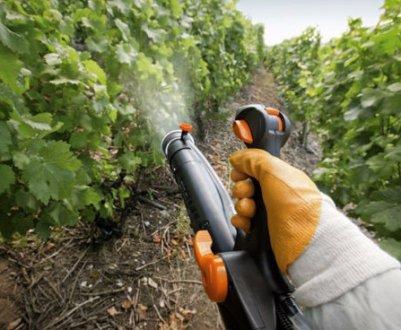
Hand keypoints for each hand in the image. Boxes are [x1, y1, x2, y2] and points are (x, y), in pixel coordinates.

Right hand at [229, 148, 321, 272]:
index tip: (240, 174)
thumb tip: (236, 158)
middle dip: (241, 189)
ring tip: (250, 211)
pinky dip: (240, 221)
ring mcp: (269, 213)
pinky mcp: (263, 231)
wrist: (307, 242)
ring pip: (243, 204)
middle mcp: (274, 194)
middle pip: (246, 186)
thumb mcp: (274, 172)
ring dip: (241, 206)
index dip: (243, 170)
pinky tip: (245, 222)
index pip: (254, 169)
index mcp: (280, 177)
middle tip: (247, 193)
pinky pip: (243, 222)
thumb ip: (253, 160)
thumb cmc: (296, 204)